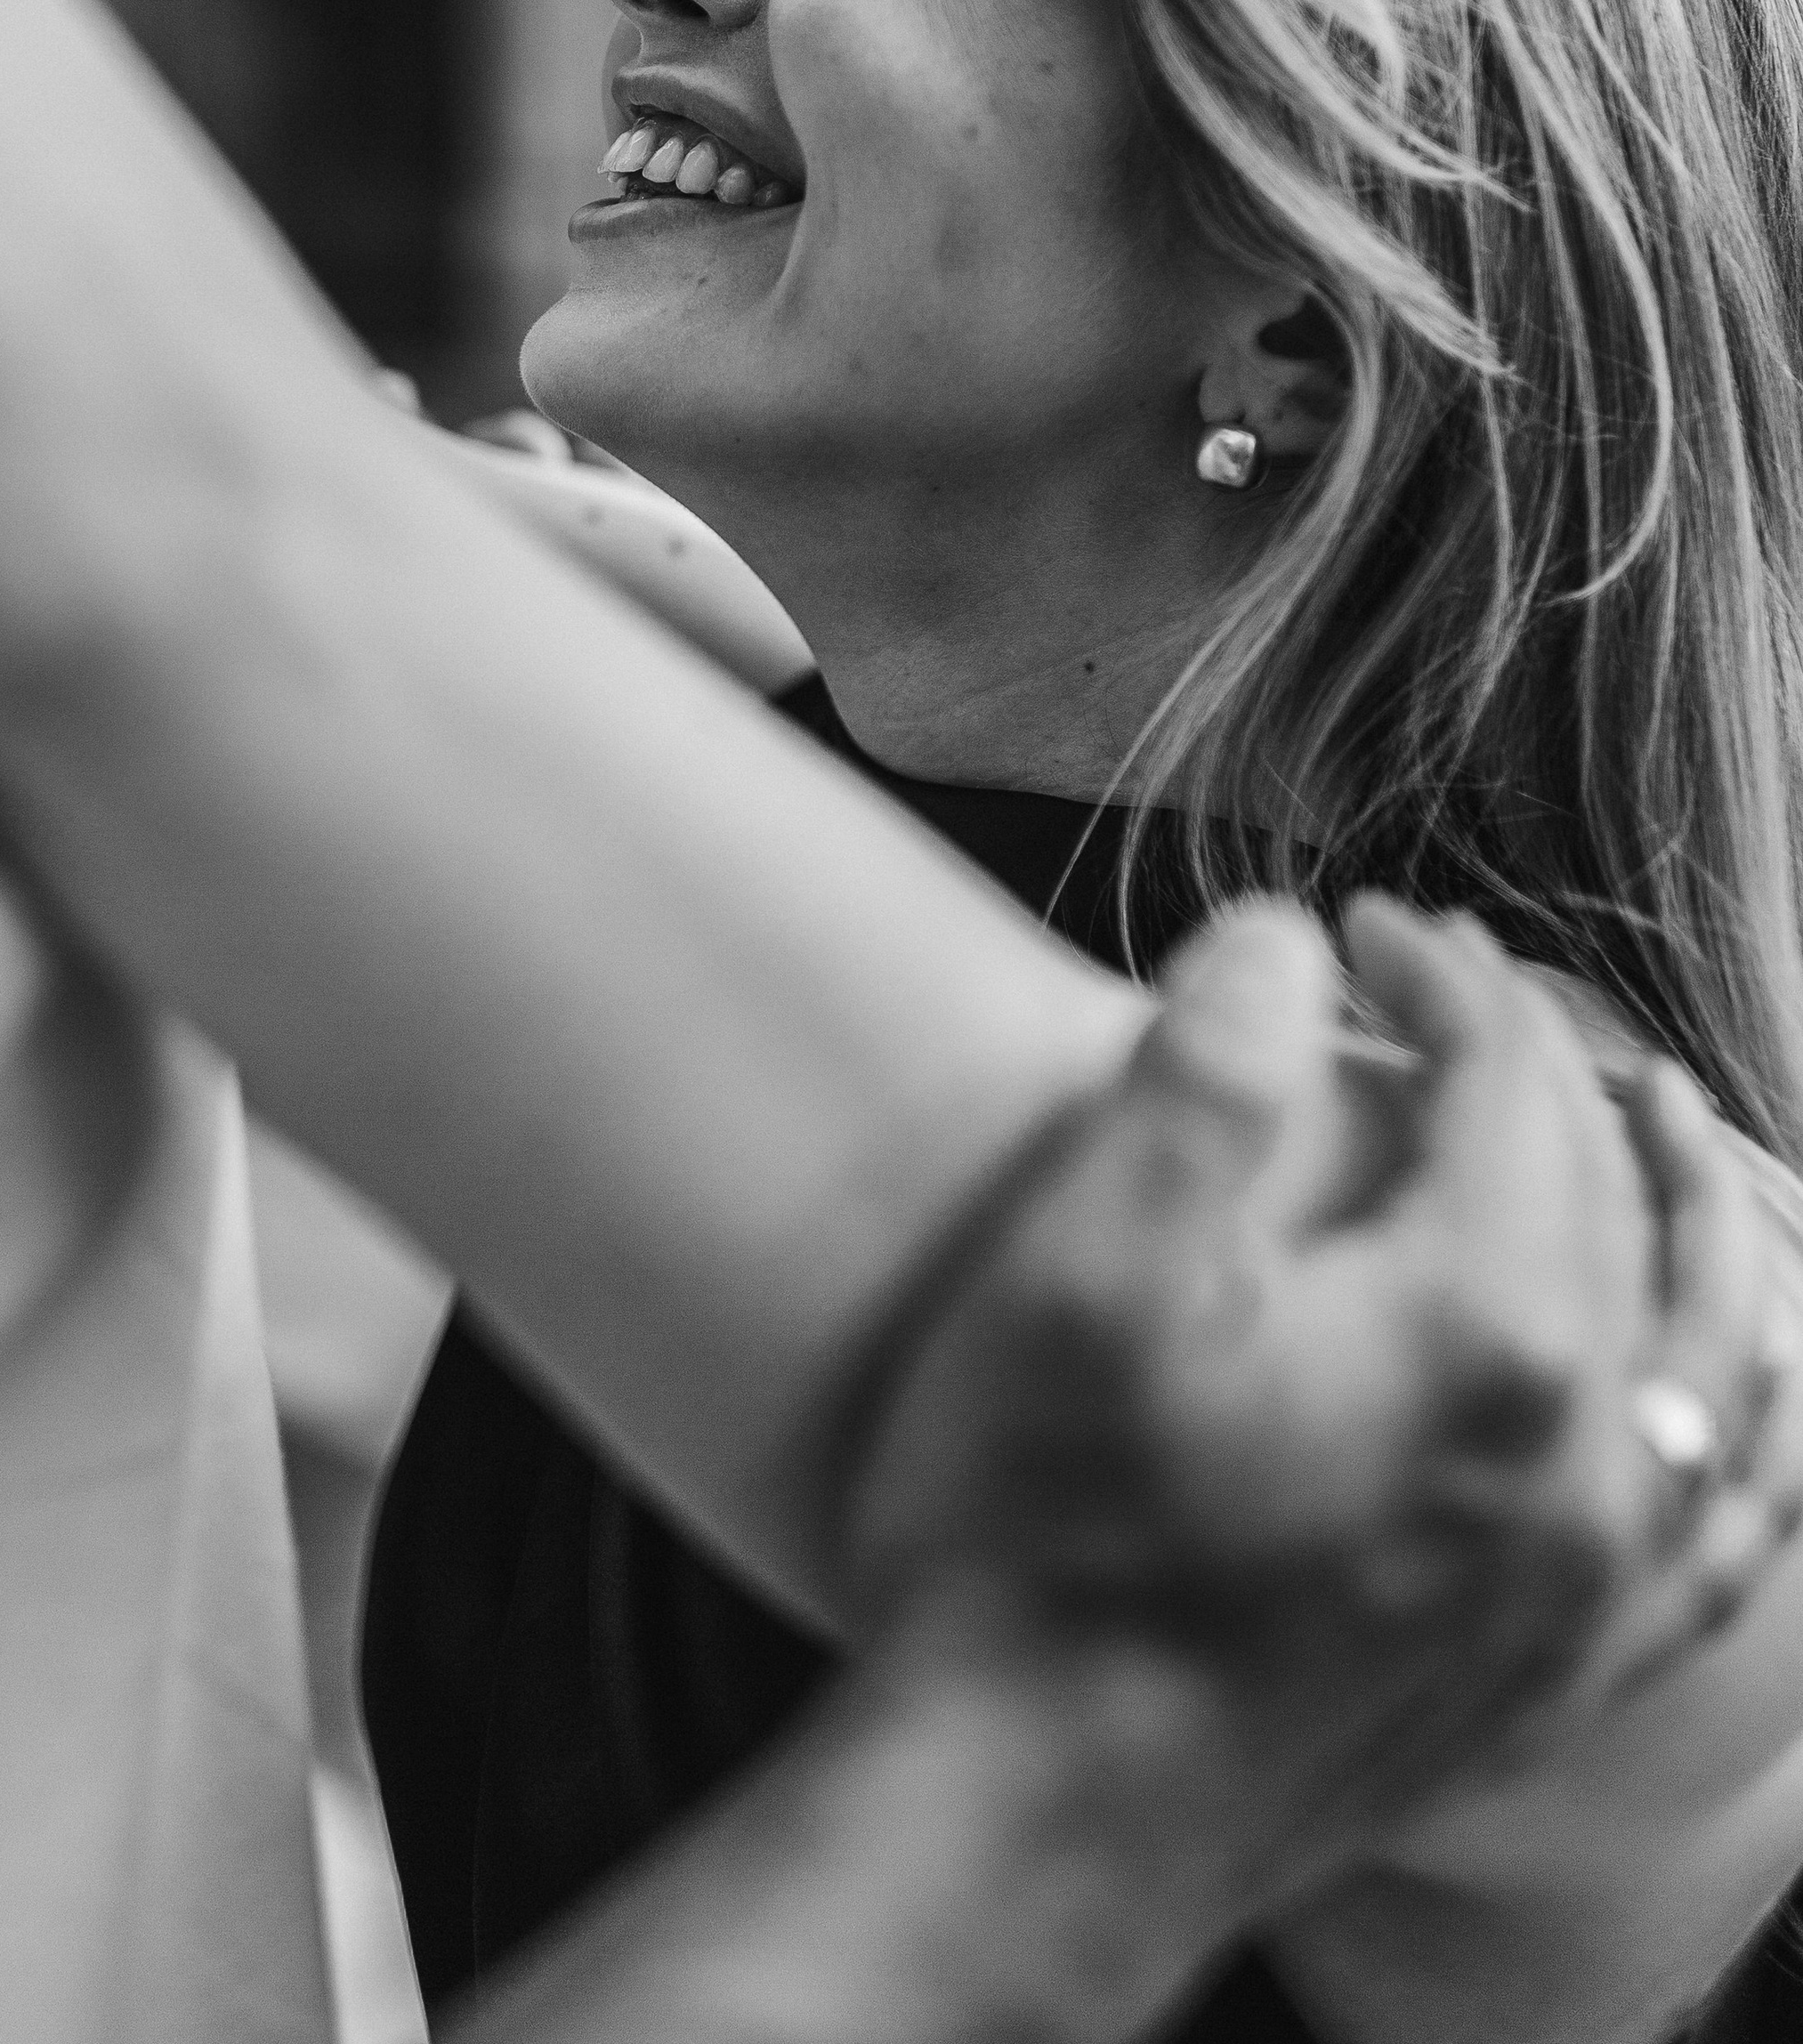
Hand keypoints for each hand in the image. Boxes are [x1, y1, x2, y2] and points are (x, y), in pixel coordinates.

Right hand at [843, 901, 1798, 1868]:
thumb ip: (1212, 1067)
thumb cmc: (1036, 1539)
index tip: (1363, 928)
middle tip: (1449, 992)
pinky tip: (1729, 1400)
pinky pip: (1718, 1535)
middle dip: (1537, 1066)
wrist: (1026, 1828)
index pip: (1509, 1088)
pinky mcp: (1555, 1680)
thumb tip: (1289, 942)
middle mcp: (1583, 1458)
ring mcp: (1586, 1586)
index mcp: (1482, 1330)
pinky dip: (1747, 1433)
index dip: (1443, 979)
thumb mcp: (1088, 1258)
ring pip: (1718, 1364)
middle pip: (1610, 1201)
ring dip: (1699, 1225)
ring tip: (1678, 1135)